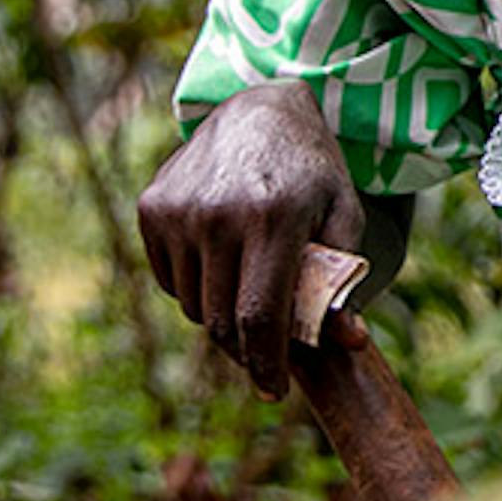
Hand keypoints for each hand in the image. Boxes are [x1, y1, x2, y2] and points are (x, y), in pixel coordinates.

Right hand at [138, 80, 362, 399]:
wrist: (258, 108)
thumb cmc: (310, 171)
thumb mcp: (343, 215)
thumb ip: (342, 280)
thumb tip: (349, 342)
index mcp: (274, 217)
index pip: (260, 316)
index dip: (266, 364)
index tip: (274, 392)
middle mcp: (219, 214)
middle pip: (221, 320)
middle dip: (245, 349)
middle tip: (267, 352)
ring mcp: (178, 210)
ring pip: (193, 305)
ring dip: (220, 314)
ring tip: (249, 285)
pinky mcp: (152, 208)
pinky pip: (170, 279)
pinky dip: (194, 286)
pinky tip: (222, 256)